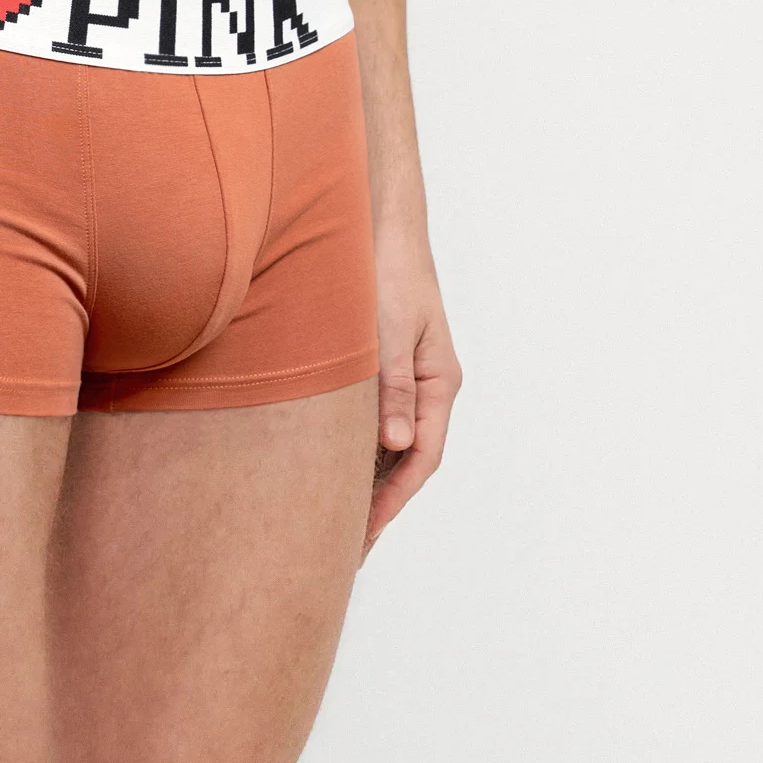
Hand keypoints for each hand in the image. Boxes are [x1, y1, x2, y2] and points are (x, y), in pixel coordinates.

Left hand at [364, 216, 460, 557]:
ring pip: (386, 439)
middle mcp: (425, 384)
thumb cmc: (389, 267)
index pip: (421, 458)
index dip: (393, 502)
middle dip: (377, 501)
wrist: (377, 217)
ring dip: (364, 475)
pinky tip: (324, 459)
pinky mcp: (378, 361)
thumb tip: (396, 444)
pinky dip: (353, 442)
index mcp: (438, 381)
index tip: (363, 536)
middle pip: (405, 458)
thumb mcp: (392, 328)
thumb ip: (393, 385)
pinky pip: (368, 414)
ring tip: (330, 515)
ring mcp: (403, 373)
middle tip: (342, 545)